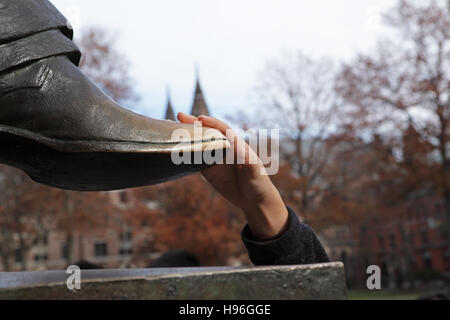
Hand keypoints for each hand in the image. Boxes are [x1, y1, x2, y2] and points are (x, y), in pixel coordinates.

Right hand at [177, 112, 288, 239]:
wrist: (255, 201)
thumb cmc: (259, 183)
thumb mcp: (255, 171)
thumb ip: (248, 160)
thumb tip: (241, 149)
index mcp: (236, 145)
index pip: (222, 129)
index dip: (211, 123)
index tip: (200, 119)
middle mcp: (224, 149)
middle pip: (207, 133)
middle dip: (193, 124)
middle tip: (179, 116)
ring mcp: (215, 159)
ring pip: (198, 144)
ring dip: (186, 136)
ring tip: (171, 129)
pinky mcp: (208, 171)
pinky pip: (194, 160)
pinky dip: (185, 154)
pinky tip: (174, 148)